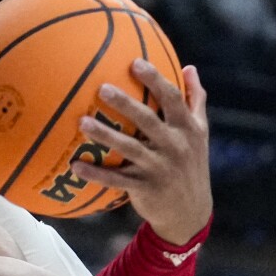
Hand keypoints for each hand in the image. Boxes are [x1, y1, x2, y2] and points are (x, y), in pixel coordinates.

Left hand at [71, 61, 211, 245]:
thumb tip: (189, 68)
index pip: (173, 99)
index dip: (155, 80)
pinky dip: (96, 174)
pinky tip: (75, 165)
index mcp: (188, 129)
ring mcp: (159, 168)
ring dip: (105, 136)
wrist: (191, 213)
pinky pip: (116, 180)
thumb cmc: (192, 164)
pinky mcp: (144, 189)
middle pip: (148, 120)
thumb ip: (195, 100)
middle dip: (126, 104)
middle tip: (102, 88)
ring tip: (82, 123)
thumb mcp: (200, 133)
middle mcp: (175, 146)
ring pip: (129, 149)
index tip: (136, 63)